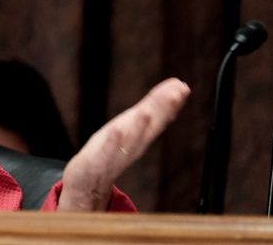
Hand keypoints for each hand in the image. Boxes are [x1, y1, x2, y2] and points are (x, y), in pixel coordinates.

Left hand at [57, 78, 189, 210]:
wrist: (89, 184)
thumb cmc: (111, 150)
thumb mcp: (131, 125)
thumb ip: (152, 107)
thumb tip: (176, 87)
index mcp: (141, 136)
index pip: (159, 118)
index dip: (170, 103)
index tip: (183, 87)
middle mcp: (133, 146)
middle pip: (150, 126)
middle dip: (163, 110)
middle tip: (178, 93)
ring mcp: (116, 155)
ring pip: (131, 141)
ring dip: (139, 126)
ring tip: (146, 112)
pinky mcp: (97, 163)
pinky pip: (106, 153)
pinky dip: (113, 142)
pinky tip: (117, 130)